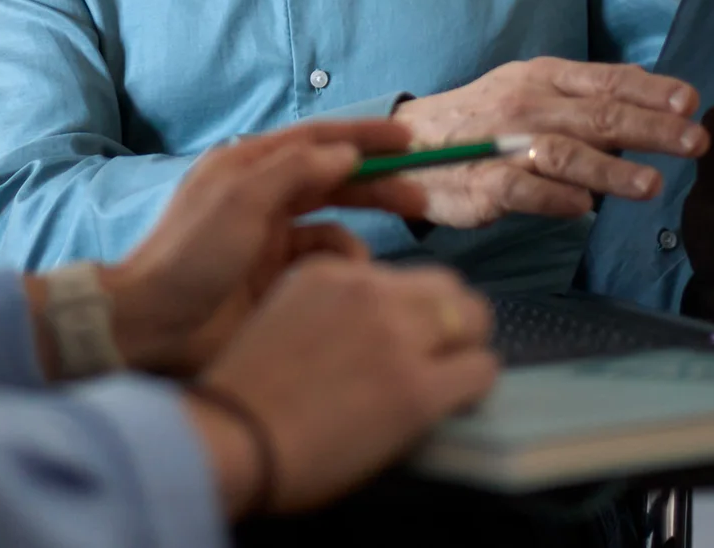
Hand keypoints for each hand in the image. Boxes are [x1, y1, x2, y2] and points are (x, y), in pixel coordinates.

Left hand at [97, 119, 429, 376]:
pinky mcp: (276, 280)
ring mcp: (270, 241)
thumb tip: (345, 151)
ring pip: (333, 227)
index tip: (410, 139)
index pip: (317, 139)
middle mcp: (262, 197)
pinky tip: (337, 288)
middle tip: (421, 198)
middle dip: (377, 186)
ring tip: (367, 265)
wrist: (154, 327)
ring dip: (356, 238)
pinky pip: (322, 267)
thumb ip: (295, 170)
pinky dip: (336, 273)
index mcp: (248, 166)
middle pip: (333, 180)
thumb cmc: (191, 255)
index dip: (364, 136)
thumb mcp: (240, 200)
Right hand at [185, 257, 497, 514]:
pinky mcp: (417, 389)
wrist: (233, 440)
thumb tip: (379, 334)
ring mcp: (396, 338)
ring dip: (466, 348)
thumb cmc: (246, 398)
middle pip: (448, 287)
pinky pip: (480, 370)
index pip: (403, 277)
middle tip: (441, 356)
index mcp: (330, 273)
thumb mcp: (284, 319)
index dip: (411, 311)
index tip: (406, 339)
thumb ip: (332, 311)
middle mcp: (368, 292)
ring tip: (450, 380)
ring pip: (473, 318)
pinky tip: (452, 405)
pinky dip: (473, 386)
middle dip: (450, 320)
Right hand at [391, 58, 702, 225]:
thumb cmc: (480, 120)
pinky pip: (521, 191)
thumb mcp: (529, 89)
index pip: (605, 81)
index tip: (690, 103)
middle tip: (693, 143)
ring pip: (563, 154)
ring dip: (610, 171)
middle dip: (649, 129)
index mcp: (541, 78)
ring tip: (652, 186)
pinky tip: (583, 210)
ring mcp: (501, 145)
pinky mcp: (480, 184)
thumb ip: (583, 93)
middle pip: (595, 116)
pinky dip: (552, 198)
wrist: (405, 147)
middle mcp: (525, 105)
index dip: (649, 91)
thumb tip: (647, 91)